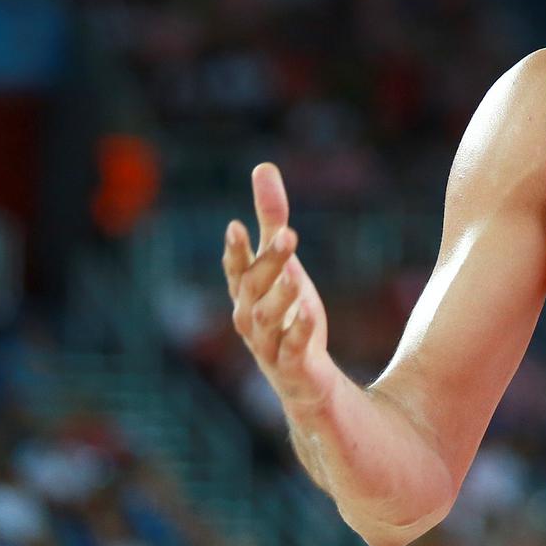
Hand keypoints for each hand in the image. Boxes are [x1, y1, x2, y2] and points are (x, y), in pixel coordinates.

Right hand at [222, 163, 337, 414]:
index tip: (236, 226)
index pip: (236, 269)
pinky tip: (310, 312)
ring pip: (268, 320)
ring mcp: (270, 345)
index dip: (235, 250)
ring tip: (296, 275)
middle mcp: (251, 318)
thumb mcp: (283, 261)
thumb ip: (272, 217)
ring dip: (280, 296)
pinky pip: (293, 349)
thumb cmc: (286, 310)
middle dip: (268, 262)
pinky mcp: (293, 366)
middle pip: (254, 289)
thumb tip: (263, 166)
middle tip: (289, 233)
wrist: (302, 379)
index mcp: (246, 292)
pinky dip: (299, 331)